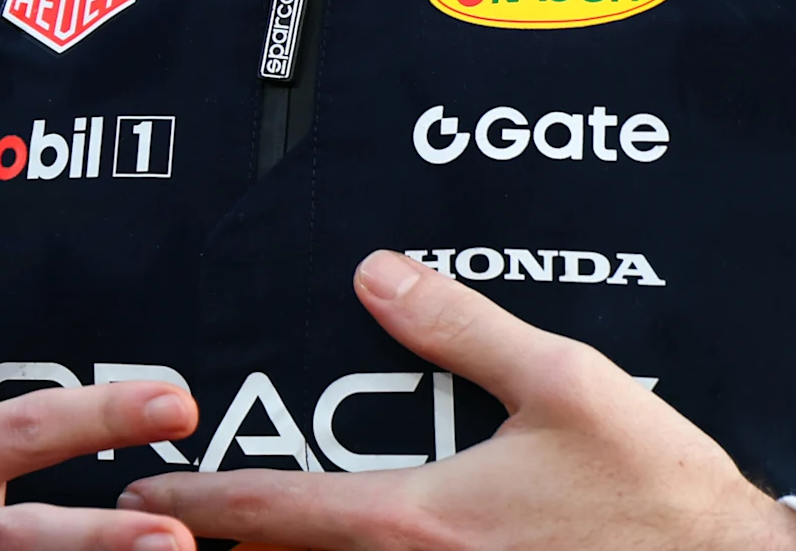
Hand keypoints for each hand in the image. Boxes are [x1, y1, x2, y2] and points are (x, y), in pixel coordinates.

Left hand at [114, 251, 795, 550]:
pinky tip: (347, 549)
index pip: (270, 513)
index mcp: (417, 525)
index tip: (140, 494)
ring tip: (245, 543)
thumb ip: (460, 327)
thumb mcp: (564, 383)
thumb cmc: (656, 495)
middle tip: (163, 530)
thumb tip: (376, 274)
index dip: (193, 502)